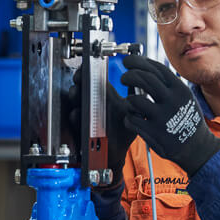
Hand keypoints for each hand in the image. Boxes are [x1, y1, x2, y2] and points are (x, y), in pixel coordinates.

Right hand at [69, 68, 136, 185]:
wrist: (118, 152)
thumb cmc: (124, 131)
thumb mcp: (133, 113)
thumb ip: (136, 101)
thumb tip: (144, 91)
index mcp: (105, 98)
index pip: (94, 81)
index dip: (89, 72)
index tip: (88, 67)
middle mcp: (94, 105)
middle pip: (82, 89)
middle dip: (78, 82)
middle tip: (79, 77)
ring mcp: (87, 116)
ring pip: (76, 104)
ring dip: (74, 97)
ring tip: (76, 92)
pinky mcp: (83, 129)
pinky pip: (76, 123)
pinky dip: (75, 117)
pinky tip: (76, 113)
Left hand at [121, 55, 219, 175]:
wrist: (197, 146)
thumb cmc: (188, 118)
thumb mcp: (184, 97)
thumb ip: (168, 84)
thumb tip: (146, 68)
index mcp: (179, 89)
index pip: (155, 68)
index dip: (138, 62)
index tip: (128, 61)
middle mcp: (171, 100)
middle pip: (143, 79)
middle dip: (129, 75)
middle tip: (124, 77)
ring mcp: (161, 117)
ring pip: (134, 100)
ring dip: (128, 99)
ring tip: (130, 101)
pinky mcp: (153, 132)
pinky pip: (131, 119)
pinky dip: (129, 117)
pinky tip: (133, 118)